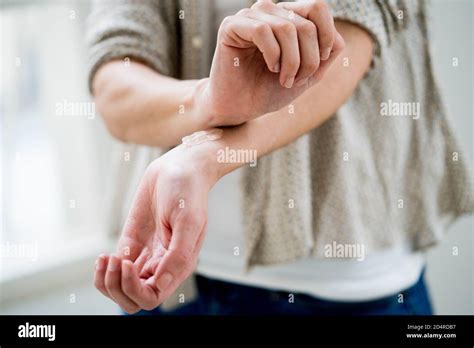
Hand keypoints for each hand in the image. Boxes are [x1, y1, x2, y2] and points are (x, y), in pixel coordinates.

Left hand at [94, 144, 216, 312]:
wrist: (178, 168)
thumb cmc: (188, 191)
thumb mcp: (188, 221)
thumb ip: (179, 255)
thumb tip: (162, 283)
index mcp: (179, 265)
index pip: (152, 297)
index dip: (135, 289)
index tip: (128, 263)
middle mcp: (161, 265)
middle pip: (133, 299)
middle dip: (118, 288)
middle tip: (117, 261)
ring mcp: (145, 256)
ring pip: (121, 289)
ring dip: (108, 282)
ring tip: (106, 259)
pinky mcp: (132, 243)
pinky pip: (114, 270)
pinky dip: (104, 269)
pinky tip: (103, 256)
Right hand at [201, 0, 344, 124]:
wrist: (241, 108)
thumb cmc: (269, 90)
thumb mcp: (308, 75)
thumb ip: (326, 55)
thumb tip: (337, 38)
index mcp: (288, 17)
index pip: (317, 8)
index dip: (326, 37)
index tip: (317, 65)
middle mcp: (270, 11)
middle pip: (306, 24)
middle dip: (308, 59)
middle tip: (295, 80)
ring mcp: (250, 16)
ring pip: (287, 28)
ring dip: (291, 61)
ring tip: (283, 78)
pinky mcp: (231, 26)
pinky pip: (263, 30)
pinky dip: (272, 55)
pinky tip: (270, 68)